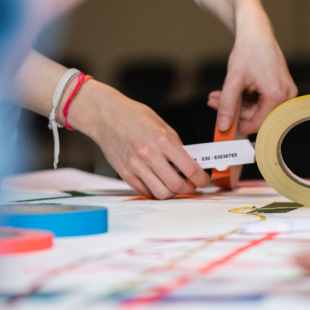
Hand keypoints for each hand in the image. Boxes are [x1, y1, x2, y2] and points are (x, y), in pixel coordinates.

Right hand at [68, 81, 208, 198]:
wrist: (105, 116)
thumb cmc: (135, 117)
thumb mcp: (162, 125)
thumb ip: (176, 145)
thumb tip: (189, 163)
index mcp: (163, 140)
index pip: (190, 168)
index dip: (201, 179)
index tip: (204, 181)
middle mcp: (150, 155)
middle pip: (176, 186)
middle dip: (188, 189)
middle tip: (191, 186)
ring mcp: (136, 166)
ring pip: (161, 193)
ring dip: (172, 193)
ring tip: (174, 186)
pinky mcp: (125, 173)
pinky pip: (145, 192)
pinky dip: (155, 191)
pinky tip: (158, 183)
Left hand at [207, 6, 296, 134]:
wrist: (256, 32)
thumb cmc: (249, 51)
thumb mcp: (234, 80)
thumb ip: (227, 105)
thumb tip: (223, 126)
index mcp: (277, 96)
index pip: (258, 123)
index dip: (238, 126)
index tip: (223, 125)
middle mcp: (286, 96)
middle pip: (257, 115)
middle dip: (234, 110)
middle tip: (214, 103)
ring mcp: (285, 92)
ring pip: (258, 108)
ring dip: (237, 103)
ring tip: (219, 94)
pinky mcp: (281, 87)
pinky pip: (262, 100)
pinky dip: (245, 97)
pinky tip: (231, 90)